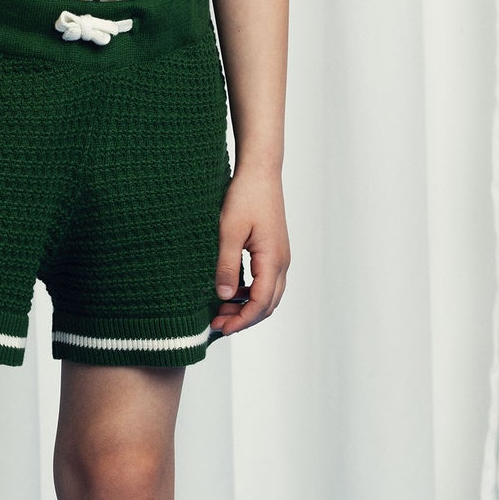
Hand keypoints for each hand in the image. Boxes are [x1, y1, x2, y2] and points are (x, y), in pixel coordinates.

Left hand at [210, 167, 289, 337]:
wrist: (260, 171)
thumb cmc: (245, 196)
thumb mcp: (229, 231)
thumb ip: (227, 265)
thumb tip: (224, 296)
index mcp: (273, 260)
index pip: (260, 303)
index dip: (241, 320)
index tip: (220, 328)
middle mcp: (281, 262)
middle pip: (267, 304)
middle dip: (243, 318)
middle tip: (217, 324)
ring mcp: (279, 257)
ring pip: (267, 294)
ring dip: (246, 306)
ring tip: (220, 311)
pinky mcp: (273, 251)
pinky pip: (264, 281)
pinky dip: (249, 293)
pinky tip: (229, 291)